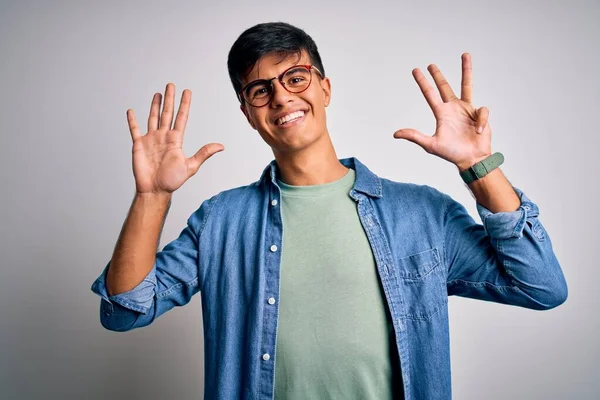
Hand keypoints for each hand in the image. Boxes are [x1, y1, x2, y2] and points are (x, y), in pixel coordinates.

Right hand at [127, 83, 223, 194]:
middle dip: (170, 99)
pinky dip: (132, 121)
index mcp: (175, 140)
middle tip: (171, 85)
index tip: (187, 92)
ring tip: (158, 94)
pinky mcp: (139, 145)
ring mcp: (151, 139)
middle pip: (167, 113)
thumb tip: (221, 146)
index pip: (181, 117)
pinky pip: (134, 130)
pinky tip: (131, 111)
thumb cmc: (172, 181)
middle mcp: (163, 137)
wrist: (155, 190)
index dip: (184, 104)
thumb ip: (203, 153)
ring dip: (155, 106)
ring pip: (153, 118)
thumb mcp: (190, 166)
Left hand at [393, 53, 490, 170]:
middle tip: (431, 64)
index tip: (416, 70)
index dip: (423, 82)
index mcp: (441, 113)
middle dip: (438, 75)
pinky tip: (479, 130)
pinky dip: (480, 121)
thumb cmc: (452, 153)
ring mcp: (466, 110)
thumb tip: (396, 134)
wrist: (472, 159)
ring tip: (465, 54)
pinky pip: (481, 112)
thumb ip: (415, 136)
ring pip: (466, 85)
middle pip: (444, 86)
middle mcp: (453, 108)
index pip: (430, 94)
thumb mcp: (431, 144)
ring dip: (466, 70)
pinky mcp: (479, 114)